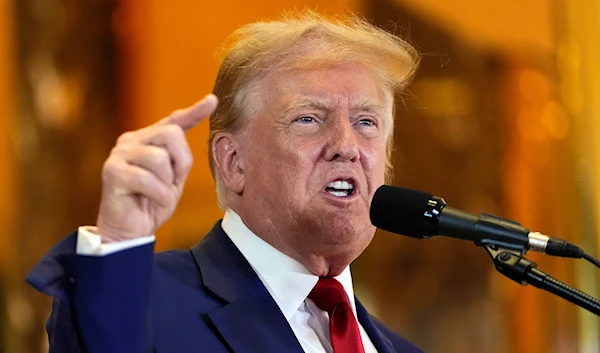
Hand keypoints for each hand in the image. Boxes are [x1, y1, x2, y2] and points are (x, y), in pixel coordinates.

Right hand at [96, 94, 217, 242]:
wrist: (129, 231)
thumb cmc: (152, 203)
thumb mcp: (173, 178)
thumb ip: (180, 158)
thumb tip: (187, 137)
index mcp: (148, 139)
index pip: (174, 121)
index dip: (194, 111)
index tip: (212, 100)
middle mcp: (131, 140)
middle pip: (172, 133)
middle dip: (181, 161)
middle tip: (174, 182)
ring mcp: (119, 154)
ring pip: (160, 157)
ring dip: (167, 182)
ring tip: (157, 194)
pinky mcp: (112, 172)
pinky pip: (148, 179)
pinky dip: (158, 194)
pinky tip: (151, 201)